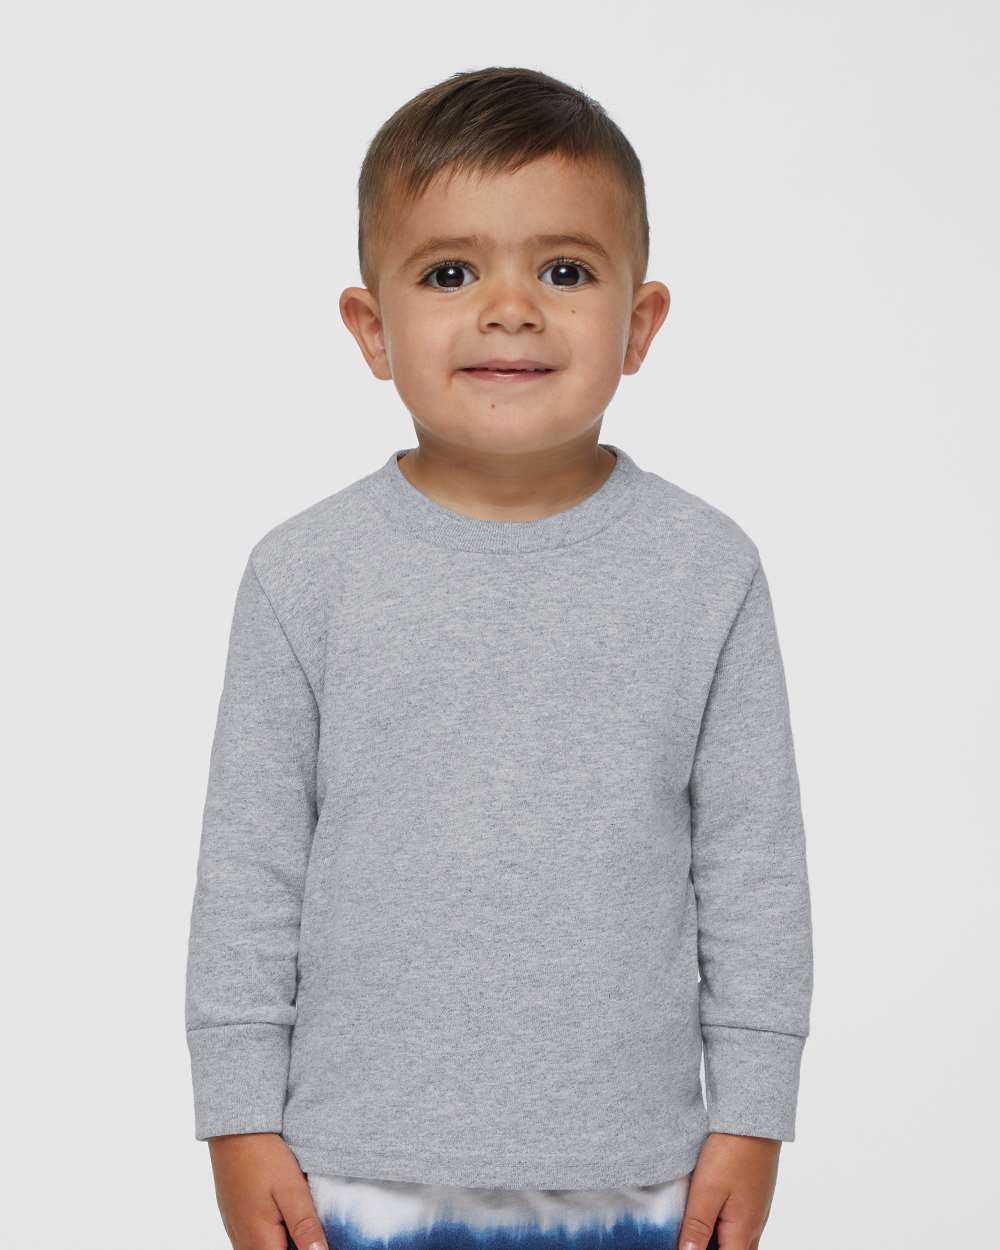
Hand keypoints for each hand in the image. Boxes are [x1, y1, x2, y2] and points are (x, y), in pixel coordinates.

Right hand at [208, 1132, 327, 1249]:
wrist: (234, 1131)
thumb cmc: (263, 1157)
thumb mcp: (292, 1190)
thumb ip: (305, 1227)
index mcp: (259, 1242)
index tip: (317, 1239)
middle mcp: (242, 1243)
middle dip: (296, 1246)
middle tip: (313, 1226)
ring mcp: (236, 1232)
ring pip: (265, 1249)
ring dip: (283, 1242)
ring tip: (299, 1218)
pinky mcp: (234, 1221)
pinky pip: (254, 1240)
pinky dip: (273, 1235)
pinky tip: (284, 1214)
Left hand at [678, 1132, 779, 1249]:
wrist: (753, 1121)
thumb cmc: (731, 1153)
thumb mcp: (706, 1191)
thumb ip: (697, 1227)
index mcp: (743, 1230)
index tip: (688, 1247)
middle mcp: (754, 1226)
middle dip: (713, 1249)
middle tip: (690, 1239)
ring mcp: (756, 1212)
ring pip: (738, 1241)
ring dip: (719, 1240)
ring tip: (696, 1229)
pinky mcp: (753, 1198)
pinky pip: (740, 1224)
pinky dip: (724, 1227)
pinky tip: (708, 1213)